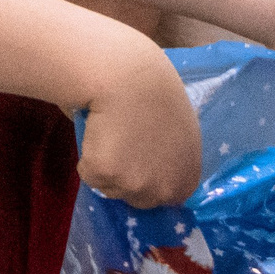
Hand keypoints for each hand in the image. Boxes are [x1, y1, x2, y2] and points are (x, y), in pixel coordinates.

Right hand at [72, 38, 200, 209]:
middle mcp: (164, 190)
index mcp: (187, 179)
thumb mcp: (183, 130)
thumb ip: (174, 156)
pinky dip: (87, 158)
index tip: (140, 155)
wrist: (128, 75)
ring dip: (106, 167)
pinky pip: (90, 175)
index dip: (150, 176)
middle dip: (127, 177)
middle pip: (138, 198)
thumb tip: (155, 164)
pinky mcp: (105, 175)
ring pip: (111, 188)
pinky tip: (96, 132)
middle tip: (122, 142)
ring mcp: (134, 185)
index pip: (166, 196)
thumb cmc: (156, 91)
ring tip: (110, 132)